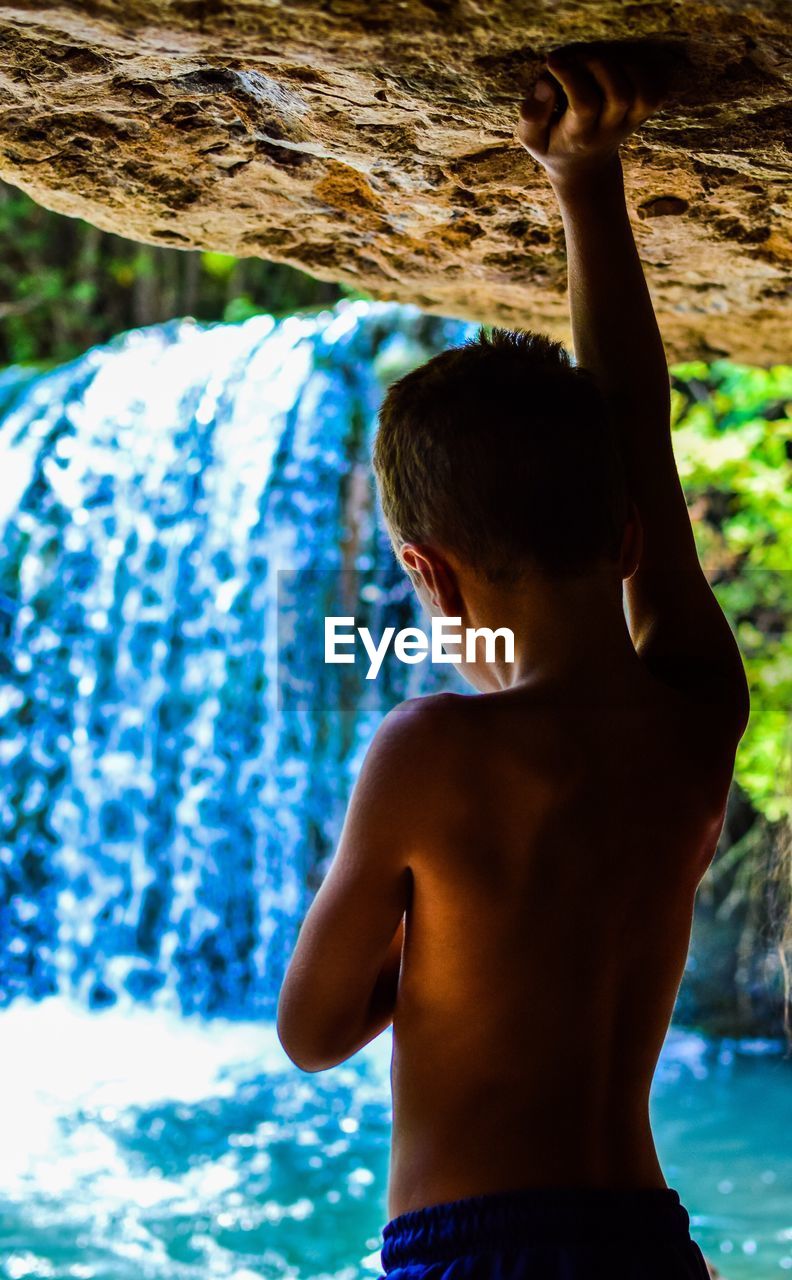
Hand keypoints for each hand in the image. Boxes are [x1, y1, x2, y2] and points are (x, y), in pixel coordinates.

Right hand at [516, 46, 664, 190]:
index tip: (551, 61)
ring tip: (596, 60)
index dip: (570, 76)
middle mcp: (609, 132)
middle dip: (596, 64)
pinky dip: (642, 70)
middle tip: (576, 56)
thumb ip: (532, 115)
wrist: (586, 169)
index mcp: (579, 136)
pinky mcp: (643, 115)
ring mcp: (629, 124)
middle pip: (618, 95)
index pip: (584, 105)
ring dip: (621, 64)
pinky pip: (657, 91)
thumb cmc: (554, 144)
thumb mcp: (533, 138)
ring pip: (642, 93)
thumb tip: (545, 84)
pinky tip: (616, 66)